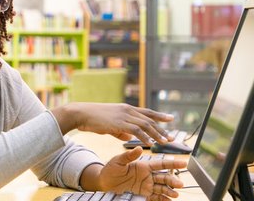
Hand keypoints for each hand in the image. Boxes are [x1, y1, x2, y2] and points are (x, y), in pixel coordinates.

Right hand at [55, 102, 173, 144]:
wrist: (82, 113)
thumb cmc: (93, 119)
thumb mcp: (110, 125)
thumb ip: (121, 132)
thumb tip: (129, 138)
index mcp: (126, 109)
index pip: (147, 112)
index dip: (159, 115)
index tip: (171, 118)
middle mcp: (128, 110)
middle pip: (149, 119)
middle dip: (162, 128)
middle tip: (171, 137)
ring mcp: (124, 115)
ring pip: (145, 124)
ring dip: (156, 134)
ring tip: (164, 142)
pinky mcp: (119, 122)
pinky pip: (136, 130)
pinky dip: (145, 137)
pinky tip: (150, 143)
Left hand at [97, 147, 186, 199]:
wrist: (104, 182)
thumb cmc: (111, 169)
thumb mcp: (118, 161)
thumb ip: (129, 155)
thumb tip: (139, 148)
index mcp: (143, 165)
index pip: (161, 164)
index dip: (172, 163)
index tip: (183, 162)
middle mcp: (147, 175)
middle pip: (164, 177)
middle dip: (172, 180)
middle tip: (180, 184)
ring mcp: (146, 185)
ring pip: (161, 188)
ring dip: (169, 191)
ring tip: (176, 194)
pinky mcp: (143, 194)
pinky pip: (155, 197)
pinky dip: (162, 199)